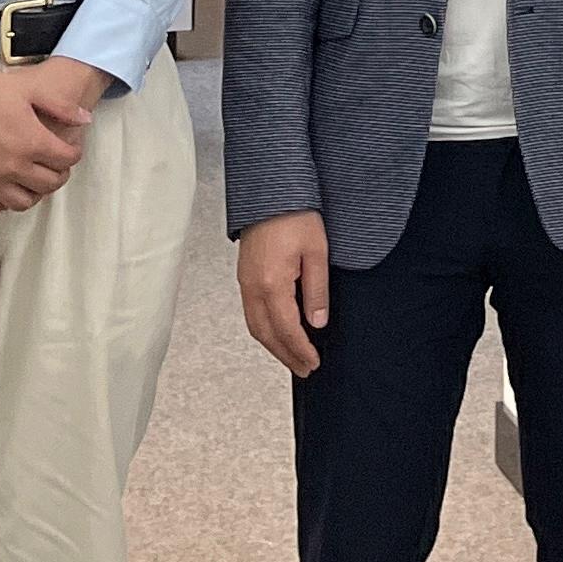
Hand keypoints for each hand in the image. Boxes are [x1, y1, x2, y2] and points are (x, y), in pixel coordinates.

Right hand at [0, 61, 91, 212]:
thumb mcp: (29, 89)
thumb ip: (61, 106)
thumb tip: (85, 120)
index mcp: (32, 141)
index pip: (67, 161)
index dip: (73, 153)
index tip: (68, 149)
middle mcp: (13, 165)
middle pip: (50, 184)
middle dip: (58, 174)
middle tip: (54, 165)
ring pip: (25, 202)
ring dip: (34, 192)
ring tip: (32, 178)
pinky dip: (5, 200)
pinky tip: (7, 185)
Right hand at [239, 210, 331, 375]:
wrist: (271, 192)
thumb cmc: (296, 215)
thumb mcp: (317, 253)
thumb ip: (317, 290)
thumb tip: (318, 322)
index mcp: (272, 283)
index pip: (287, 329)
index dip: (301, 350)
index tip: (313, 362)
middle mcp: (253, 287)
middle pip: (266, 334)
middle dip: (286, 355)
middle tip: (305, 369)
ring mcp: (245, 282)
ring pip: (255, 326)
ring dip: (273, 346)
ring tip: (293, 358)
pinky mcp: (244, 276)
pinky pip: (250, 313)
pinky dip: (264, 330)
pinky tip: (277, 333)